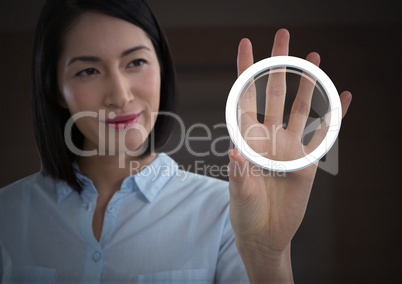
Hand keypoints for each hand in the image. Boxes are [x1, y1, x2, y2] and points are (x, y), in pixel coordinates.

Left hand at [227, 29, 351, 281]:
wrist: (265, 234)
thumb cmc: (246, 213)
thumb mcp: (240, 193)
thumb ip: (239, 173)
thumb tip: (234, 151)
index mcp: (247, 139)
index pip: (245, 98)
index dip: (245, 72)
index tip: (246, 44)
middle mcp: (268, 137)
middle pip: (274, 93)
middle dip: (278, 64)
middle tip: (284, 35)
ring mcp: (289, 147)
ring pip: (299, 107)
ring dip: (307, 83)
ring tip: (314, 58)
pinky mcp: (308, 162)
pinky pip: (323, 134)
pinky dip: (334, 115)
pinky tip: (342, 97)